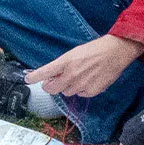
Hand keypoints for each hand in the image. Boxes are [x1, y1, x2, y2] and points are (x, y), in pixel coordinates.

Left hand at [25, 35, 142, 97]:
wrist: (115, 52)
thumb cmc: (95, 49)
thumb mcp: (75, 53)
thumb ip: (62, 65)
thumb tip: (52, 75)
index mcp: (66, 62)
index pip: (45, 72)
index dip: (34, 77)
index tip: (27, 79)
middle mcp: (72, 74)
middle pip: (52, 88)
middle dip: (50, 86)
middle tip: (53, 81)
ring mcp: (81, 84)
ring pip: (66, 92)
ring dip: (68, 87)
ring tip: (78, 76)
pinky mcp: (92, 91)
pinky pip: (80, 94)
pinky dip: (82, 90)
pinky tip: (89, 80)